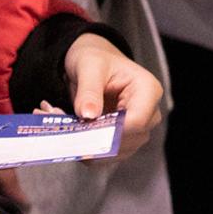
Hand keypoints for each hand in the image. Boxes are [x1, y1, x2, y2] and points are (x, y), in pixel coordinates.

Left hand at [63, 33, 163, 157]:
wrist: (92, 64)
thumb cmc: (95, 58)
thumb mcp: (89, 66)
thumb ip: (89, 90)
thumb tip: (88, 116)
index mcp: (148, 90)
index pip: (136, 121)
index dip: (110, 132)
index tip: (82, 133)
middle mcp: (149, 112)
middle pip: (128, 141)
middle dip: (93, 139)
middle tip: (63, 126)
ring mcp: (137, 129)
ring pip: (116, 152)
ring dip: (86, 146)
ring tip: (63, 127)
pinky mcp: (123, 139)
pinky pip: (106, 155)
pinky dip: (85, 150)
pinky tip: (70, 134)